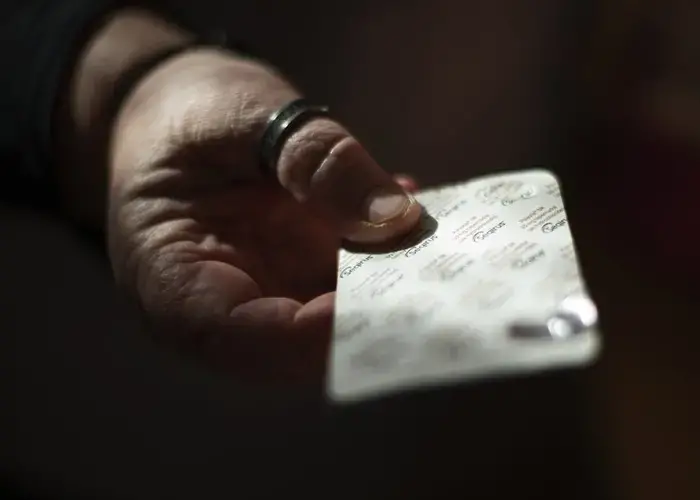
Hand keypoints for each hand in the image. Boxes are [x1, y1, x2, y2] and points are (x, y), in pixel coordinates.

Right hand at [106, 48, 420, 385]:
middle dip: (372, 318)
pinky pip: (353, 285)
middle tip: (440, 278)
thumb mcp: (244, 116)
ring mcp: (268, 295)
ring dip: (394, 289)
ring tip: (441, 245)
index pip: (238, 336)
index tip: (383, 302)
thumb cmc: (188, 114)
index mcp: (173, 278)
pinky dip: (390, 257)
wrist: (174, 111)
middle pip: (300, 347)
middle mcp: (224, 305)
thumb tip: (394, 216)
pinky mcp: (301, 278)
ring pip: (338, 323)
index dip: (311, 335)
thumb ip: (314, 160)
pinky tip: (416, 215)